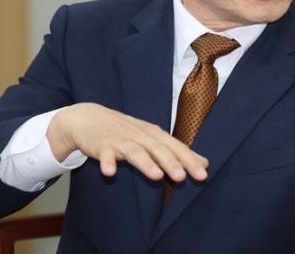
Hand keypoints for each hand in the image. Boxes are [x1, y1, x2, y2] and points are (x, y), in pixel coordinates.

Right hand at [46, 102, 208, 181]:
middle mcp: (140, 136)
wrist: (89, 117)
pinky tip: (109, 173)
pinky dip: (108, 162)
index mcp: (154, 135)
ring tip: (156, 176)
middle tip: (183, 177)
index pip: (175, 147)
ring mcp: (120, 140)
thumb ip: (177, 151)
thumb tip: (205, 163)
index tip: (202, 174)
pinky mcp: (102, 145)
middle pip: (158, 149)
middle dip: (171, 163)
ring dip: (145, 164)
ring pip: (135, 152)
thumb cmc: (126, 131)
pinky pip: (105, 155)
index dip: (189, 160)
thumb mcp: (153, 138)